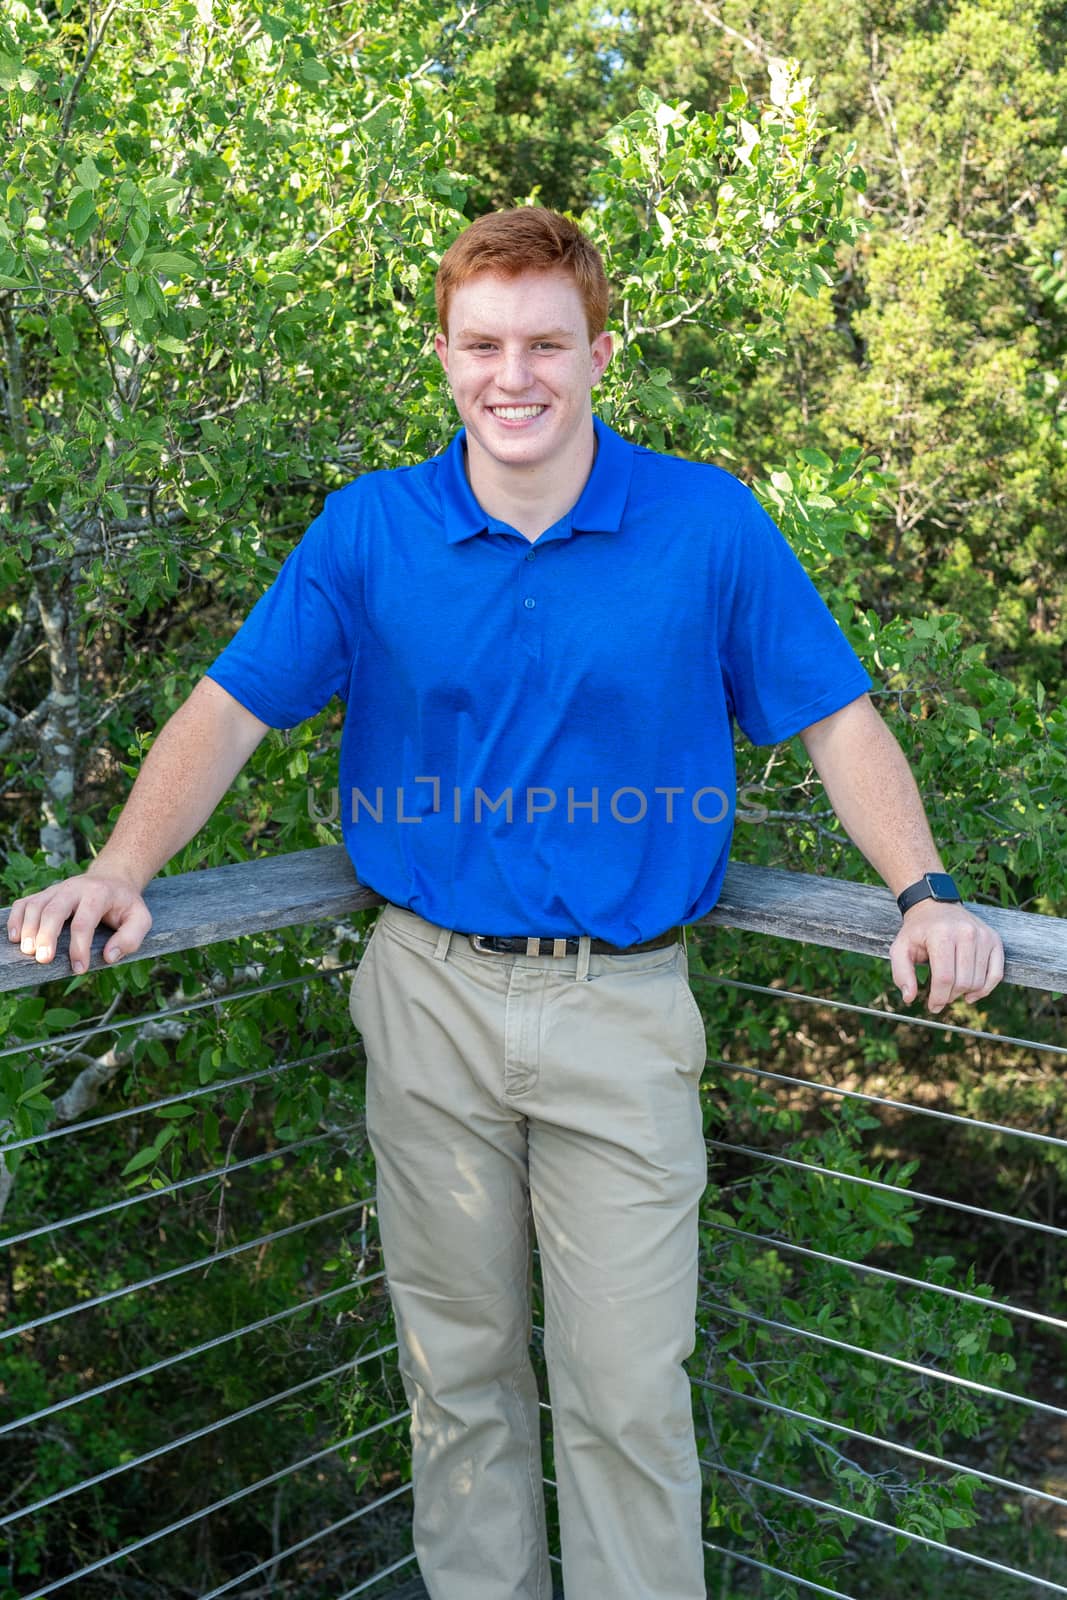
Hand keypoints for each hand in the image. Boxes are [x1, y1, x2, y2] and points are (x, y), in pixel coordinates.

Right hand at [7, 869, 152, 975]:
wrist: (112, 879)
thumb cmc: (125, 905)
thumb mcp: (141, 919)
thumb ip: (130, 938)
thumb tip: (108, 957)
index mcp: (99, 894)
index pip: (84, 922)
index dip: (79, 948)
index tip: (79, 969)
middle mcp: (74, 889)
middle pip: (54, 910)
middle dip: (46, 936)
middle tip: (43, 960)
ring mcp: (56, 890)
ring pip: (35, 906)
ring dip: (28, 929)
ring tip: (28, 952)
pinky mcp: (45, 894)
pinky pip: (24, 903)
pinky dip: (15, 919)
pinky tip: (14, 938)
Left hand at [889, 901, 1003, 1013]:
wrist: (935, 906)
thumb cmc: (917, 930)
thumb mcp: (900, 948)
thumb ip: (901, 973)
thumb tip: (909, 997)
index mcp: (941, 934)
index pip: (944, 978)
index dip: (939, 998)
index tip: (932, 1006)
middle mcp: (966, 933)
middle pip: (963, 982)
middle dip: (950, 996)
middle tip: (941, 996)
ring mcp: (983, 936)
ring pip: (979, 981)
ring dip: (965, 993)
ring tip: (952, 989)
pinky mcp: (994, 940)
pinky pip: (996, 974)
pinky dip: (985, 989)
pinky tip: (972, 993)